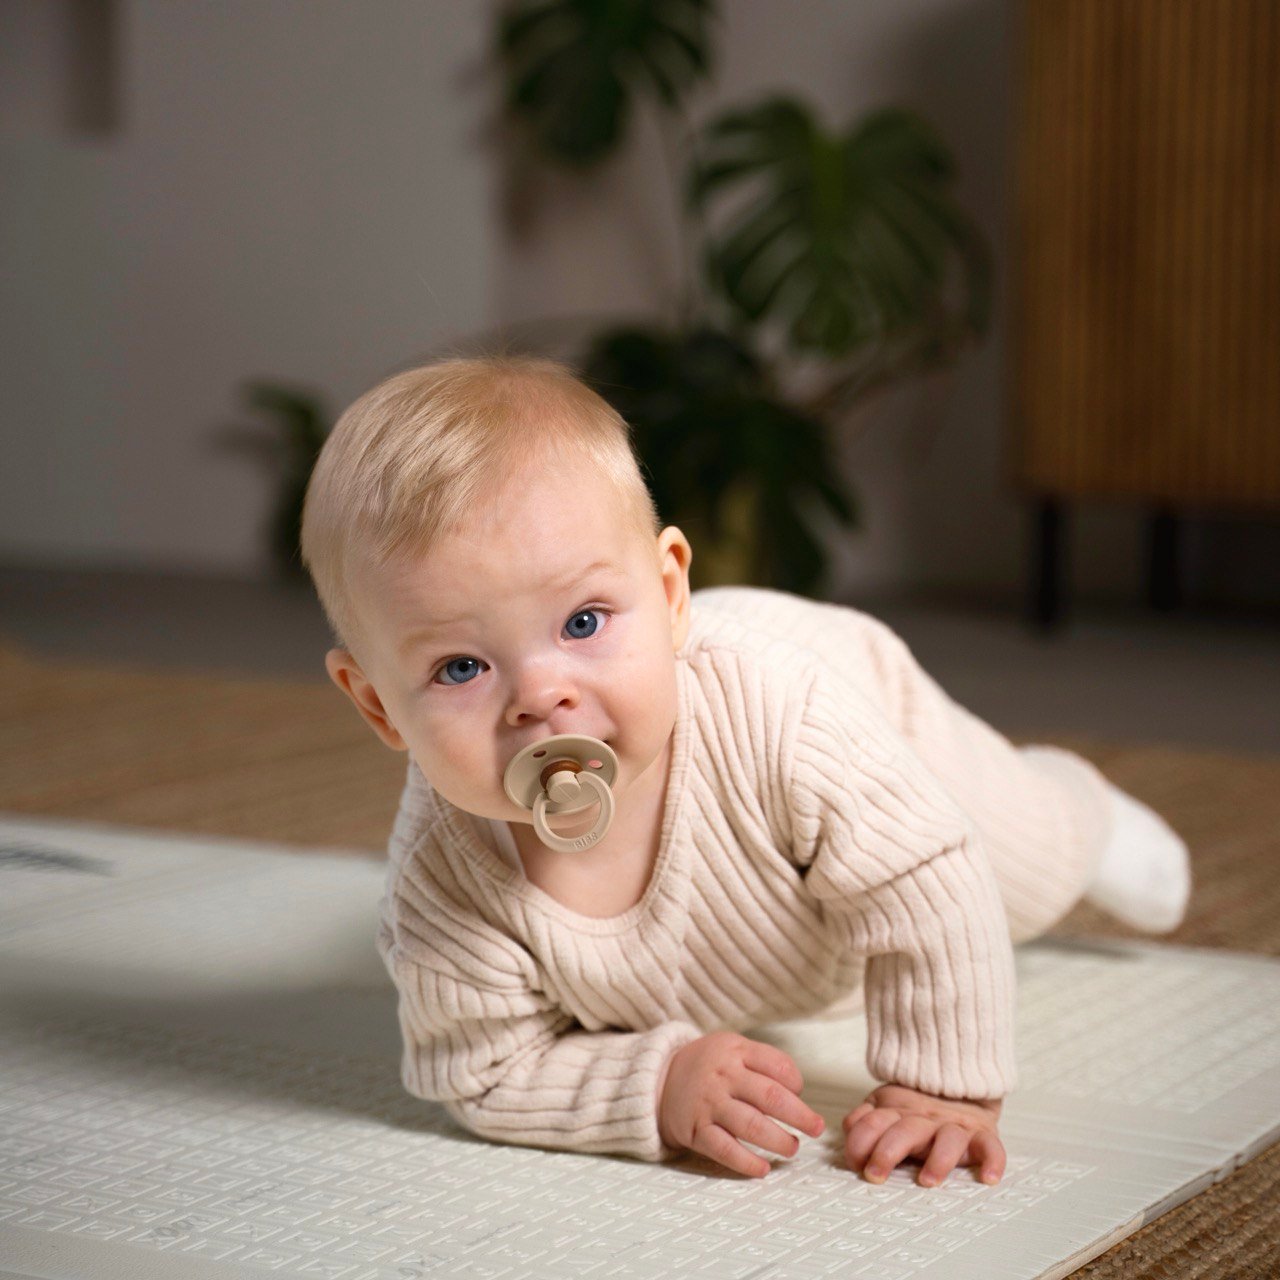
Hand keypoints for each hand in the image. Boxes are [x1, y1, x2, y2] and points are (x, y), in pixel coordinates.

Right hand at [658, 1032, 825, 1177]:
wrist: (660, 1078)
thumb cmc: (709, 1065)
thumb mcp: (732, 1047)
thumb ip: (764, 1062)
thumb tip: (797, 1092)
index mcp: (735, 1050)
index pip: (777, 1065)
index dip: (796, 1082)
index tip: (800, 1094)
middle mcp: (722, 1075)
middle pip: (770, 1097)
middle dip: (800, 1116)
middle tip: (816, 1128)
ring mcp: (709, 1103)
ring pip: (751, 1126)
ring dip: (778, 1140)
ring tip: (793, 1148)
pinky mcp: (696, 1130)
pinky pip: (725, 1149)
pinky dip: (746, 1162)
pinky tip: (763, 1168)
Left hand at [842, 1083, 1005, 1186]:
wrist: (957, 1087)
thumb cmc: (914, 1110)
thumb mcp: (883, 1107)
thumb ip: (863, 1119)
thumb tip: (848, 1132)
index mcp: (896, 1112)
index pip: (873, 1123)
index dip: (859, 1142)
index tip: (855, 1164)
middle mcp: (924, 1119)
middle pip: (905, 1131)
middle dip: (887, 1152)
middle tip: (875, 1175)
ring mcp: (954, 1127)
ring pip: (948, 1138)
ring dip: (938, 1159)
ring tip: (928, 1180)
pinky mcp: (982, 1135)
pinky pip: (991, 1147)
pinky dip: (993, 1161)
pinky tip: (989, 1178)